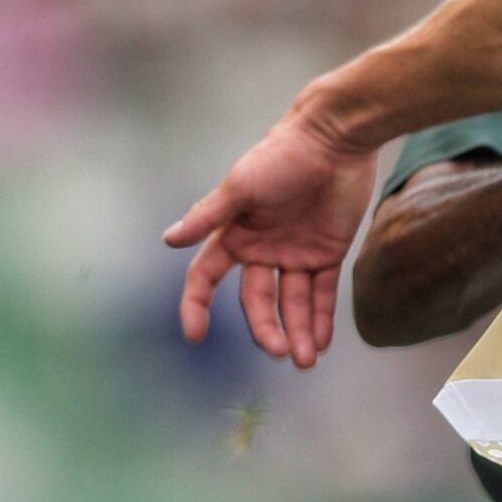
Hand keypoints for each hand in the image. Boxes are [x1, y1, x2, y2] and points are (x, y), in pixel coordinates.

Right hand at [164, 111, 377, 368]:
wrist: (333, 140)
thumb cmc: (280, 157)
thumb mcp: (240, 187)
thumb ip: (207, 217)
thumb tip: (168, 240)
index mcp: (234, 235)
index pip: (206, 277)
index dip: (196, 305)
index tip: (195, 335)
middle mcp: (261, 249)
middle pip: (257, 301)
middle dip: (267, 329)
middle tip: (281, 352)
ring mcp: (295, 254)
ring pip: (293, 304)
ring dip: (298, 333)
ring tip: (304, 361)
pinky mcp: (327, 253)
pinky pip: (322, 294)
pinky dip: (322, 320)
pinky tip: (322, 345)